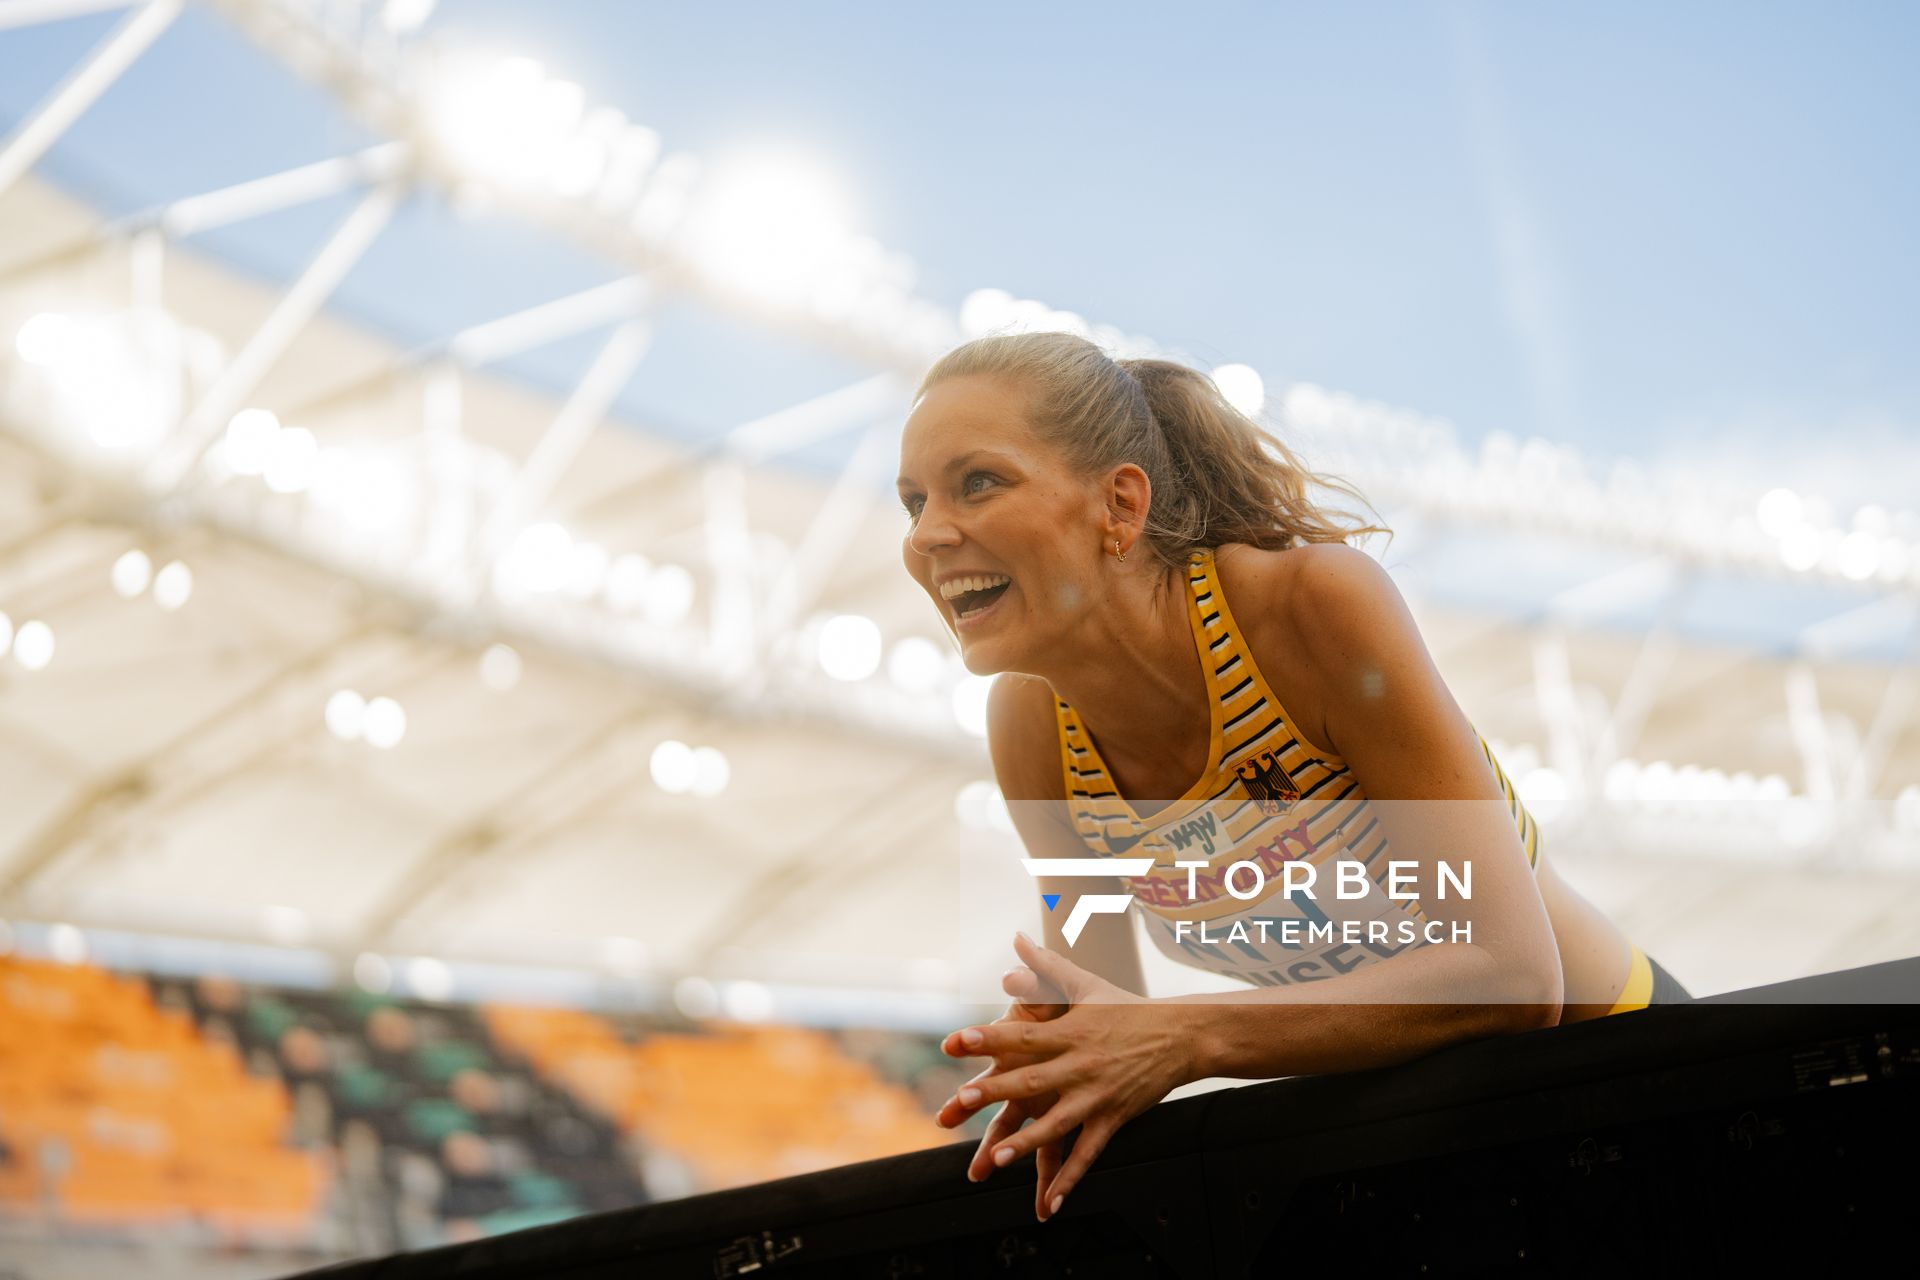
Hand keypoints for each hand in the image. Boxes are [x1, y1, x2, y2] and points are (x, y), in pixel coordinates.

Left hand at [942, 933, 1196, 1220]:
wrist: (1182, 1035)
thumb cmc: (1126, 1007)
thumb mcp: (1085, 985)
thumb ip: (1046, 966)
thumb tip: (1016, 939)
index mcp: (1069, 1031)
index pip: (1021, 1034)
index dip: (987, 1038)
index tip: (953, 1042)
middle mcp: (1080, 1064)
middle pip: (1032, 1080)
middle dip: (995, 1091)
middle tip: (961, 1100)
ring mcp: (1097, 1096)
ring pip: (1057, 1124)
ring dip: (1027, 1143)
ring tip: (995, 1159)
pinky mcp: (1113, 1119)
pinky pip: (1088, 1153)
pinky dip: (1069, 1179)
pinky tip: (1050, 1202)